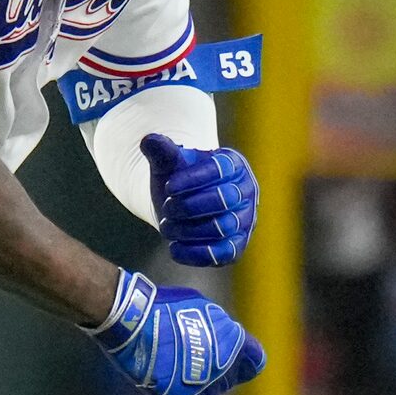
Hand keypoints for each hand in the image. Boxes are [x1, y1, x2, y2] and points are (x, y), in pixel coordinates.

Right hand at [84, 271, 265, 394]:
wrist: (133, 319)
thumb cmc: (162, 307)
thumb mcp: (201, 307)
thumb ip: (218, 327)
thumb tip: (220, 339)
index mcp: (236, 342)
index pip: (254, 362)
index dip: (240, 362)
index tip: (225, 358)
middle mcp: (225, 368)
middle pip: (226, 382)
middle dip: (210, 373)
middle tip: (182, 360)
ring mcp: (204, 388)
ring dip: (193, 390)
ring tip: (169, 372)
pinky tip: (164, 394)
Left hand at [142, 134, 256, 266]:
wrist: (182, 204)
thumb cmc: (179, 179)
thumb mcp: (169, 164)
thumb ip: (162, 152)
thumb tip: (149, 140)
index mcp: (233, 164)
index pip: (219, 170)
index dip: (193, 179)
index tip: (169, 186)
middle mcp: (246, 191)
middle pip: (224, 200)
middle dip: (189, 206)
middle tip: (167, 208)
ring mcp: (245, 220)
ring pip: (222, 228)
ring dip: (189, 230)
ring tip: (166, 227)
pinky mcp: (237, 246)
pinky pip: (224, 254)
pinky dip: (198, 254)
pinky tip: (174, 248)